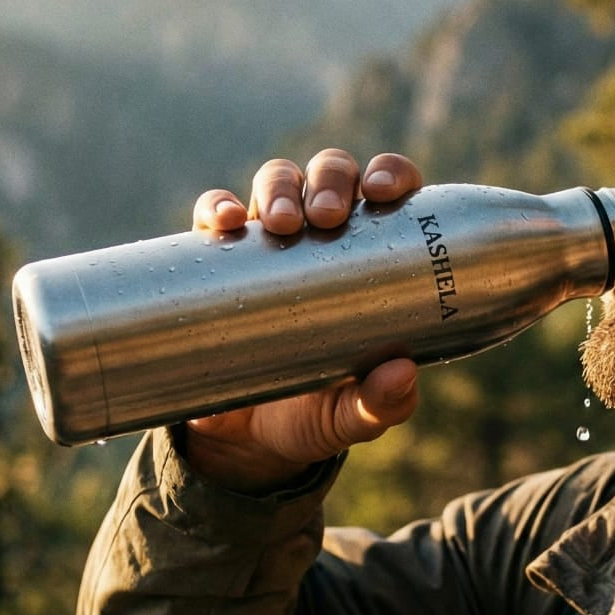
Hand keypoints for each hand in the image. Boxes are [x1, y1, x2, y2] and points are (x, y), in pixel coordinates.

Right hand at [183, 150, 423, 490]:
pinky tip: (222, 223)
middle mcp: (321, 235)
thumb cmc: (315, 413)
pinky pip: (213, 214)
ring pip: (276, 180)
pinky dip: (215, 207)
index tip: (385, 191)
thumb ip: (382, 403)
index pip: (388, 191)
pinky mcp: (219, 258)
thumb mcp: (352, 415)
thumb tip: (401, 372)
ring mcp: (268, 241)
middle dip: (330, 181)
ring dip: (279, 187)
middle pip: (330, 174)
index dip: (391, 173)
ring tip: (280, 223)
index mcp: (371, 253)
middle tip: (328, 216)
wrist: (242, 442)